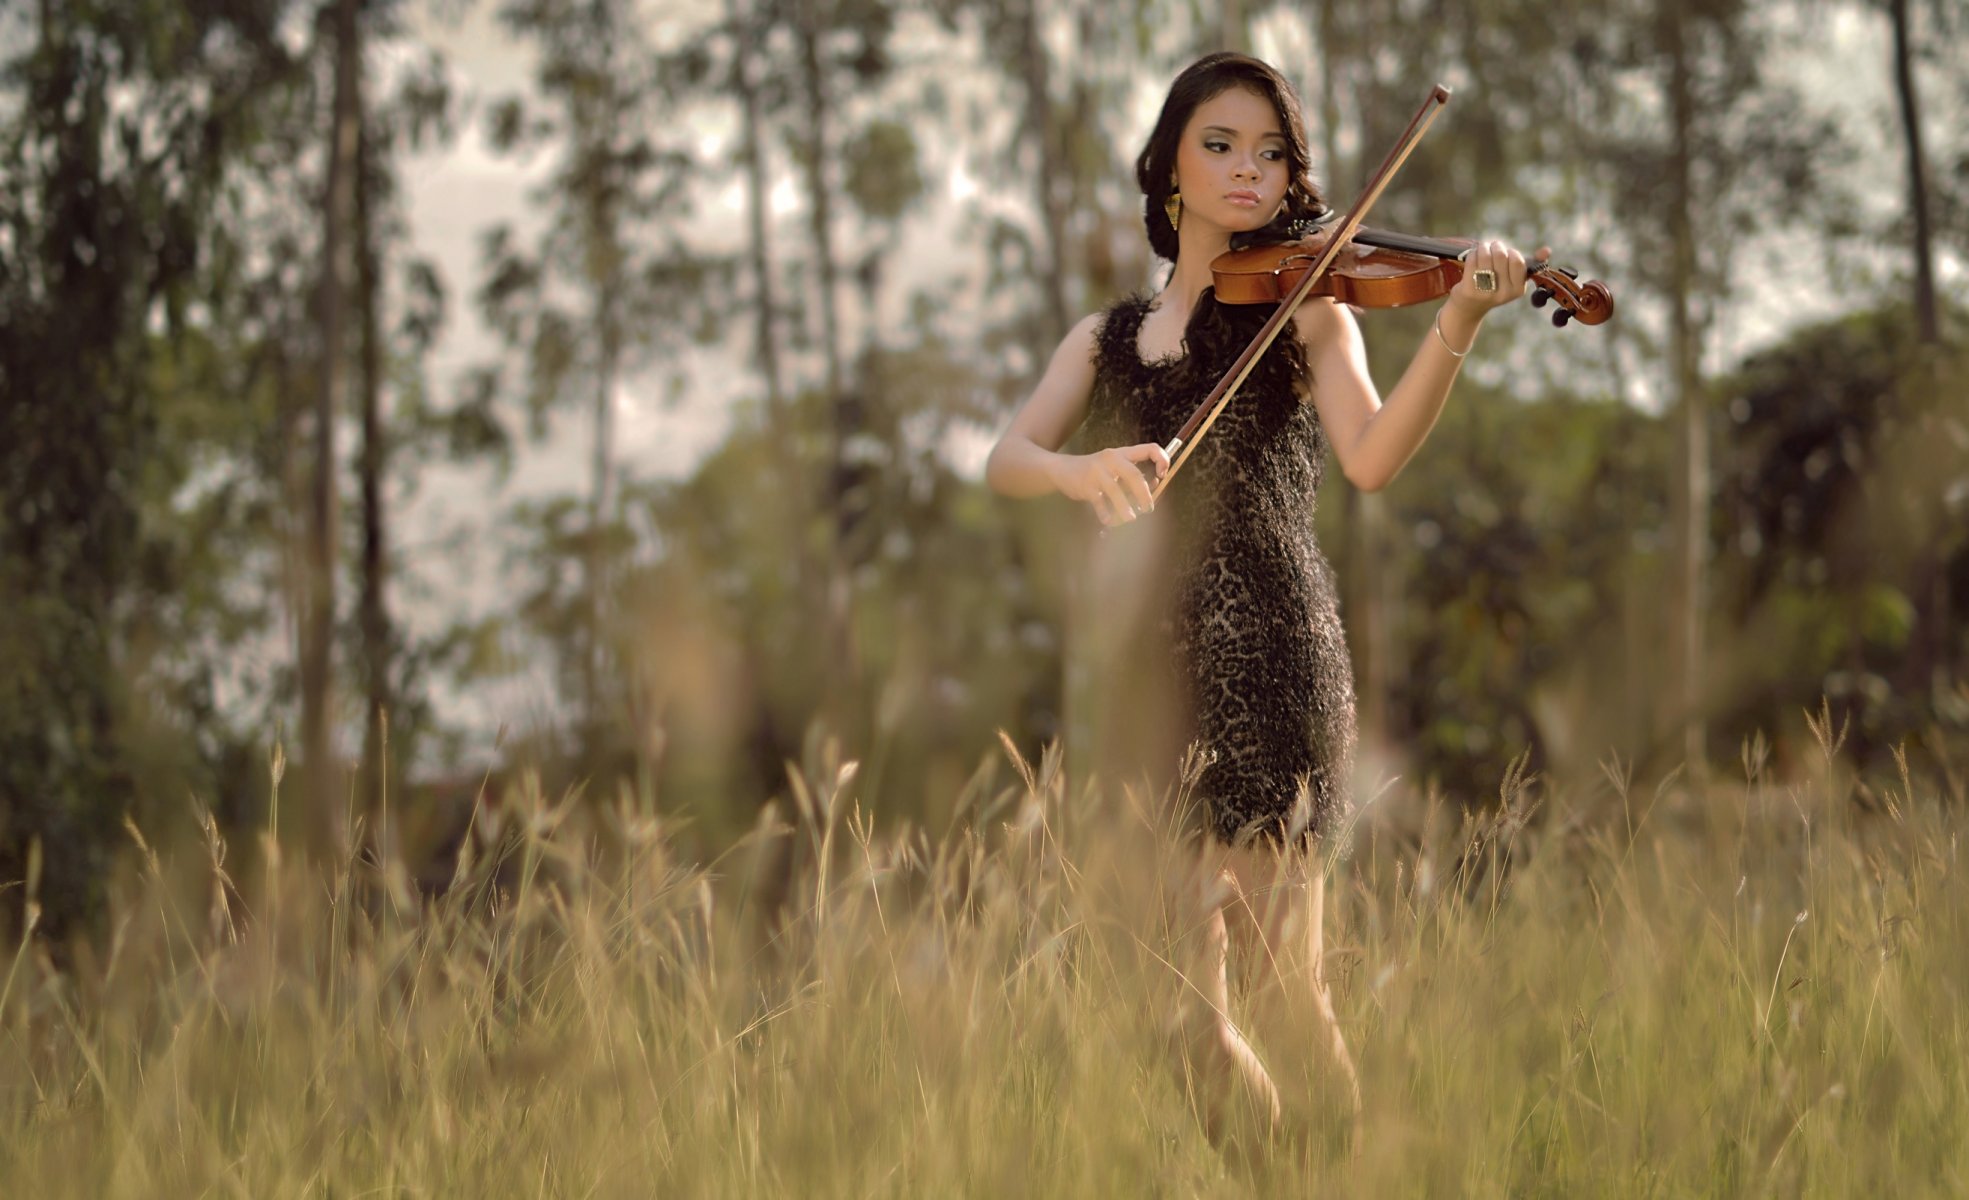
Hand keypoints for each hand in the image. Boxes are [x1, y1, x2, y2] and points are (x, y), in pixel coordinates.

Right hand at [1051, 443, 1169, 525]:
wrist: (1062, 469)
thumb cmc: (1094, 471)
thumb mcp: (1114, 467)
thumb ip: (1132, 475)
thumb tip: (1155, 484)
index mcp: (1122, 453)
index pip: (1149, 449)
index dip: (1161, 460)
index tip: (1162, 475)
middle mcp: (1111, 459)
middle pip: (1134, 474)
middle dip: (1144, 494)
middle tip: (1148, 508)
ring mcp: (1097, 472)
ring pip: (1116, 491)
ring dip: (1126, 507)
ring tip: (1131, 518)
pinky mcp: (1086, 485)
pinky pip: (1099, 502)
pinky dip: (1105, 513)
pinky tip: (1109, 522)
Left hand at [1446, 239, 1550, 318]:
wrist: (1470, 307)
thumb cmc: (1495, 286)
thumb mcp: (1514, 278)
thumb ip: (1530, 264)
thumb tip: (1547, 250)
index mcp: (1518, 290)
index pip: (1518, 261)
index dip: (1511, 252)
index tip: (1507, 253)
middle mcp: (1503, 293)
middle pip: (1500, 255)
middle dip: (1496, 246)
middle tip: (1492, 246)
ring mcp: (1485, 292)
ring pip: (1485, 255)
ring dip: (1483, 247)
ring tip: (1482, 249)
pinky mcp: (1469, 290)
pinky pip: (1472, 261)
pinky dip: (1472, 254)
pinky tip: (1473, 257)